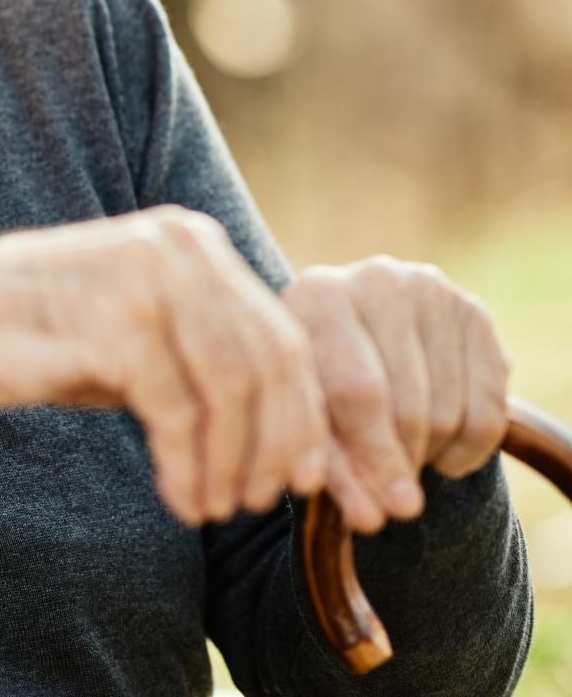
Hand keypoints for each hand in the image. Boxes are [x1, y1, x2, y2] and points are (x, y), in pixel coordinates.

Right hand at [0, 207, 330, 526]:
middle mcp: (178, 246)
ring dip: (231, 464)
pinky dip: (186, 465)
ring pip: (231, 389)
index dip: (303, 415)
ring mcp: (146, 276)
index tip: (304, 480)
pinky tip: (179, 498)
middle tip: (258, 503)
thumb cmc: (46, 338)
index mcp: (192, 242)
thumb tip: (296, 432)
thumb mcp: (142, 336)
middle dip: (276, 445)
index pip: (281, 334)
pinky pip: (176, 409)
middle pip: (268, 361)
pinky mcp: (113, 319)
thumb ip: (209, 356)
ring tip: (212, 508)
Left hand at [282, 257, 511, 534]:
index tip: (383, 515)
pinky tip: (439, 447)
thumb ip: (333, 469)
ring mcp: (431, 290)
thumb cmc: (317, 386)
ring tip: (402, 454)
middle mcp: (375, 279)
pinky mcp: (475, 313)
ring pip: (450, 410)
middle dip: (401, 462)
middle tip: (390, 489)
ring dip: (430, 454)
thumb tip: (373, 519)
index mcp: (317, 296)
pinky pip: (489, 408)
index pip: (357, 391)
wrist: (358, 339)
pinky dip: (468, 449)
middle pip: (408, 404)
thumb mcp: (309, 420)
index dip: (372, 458)